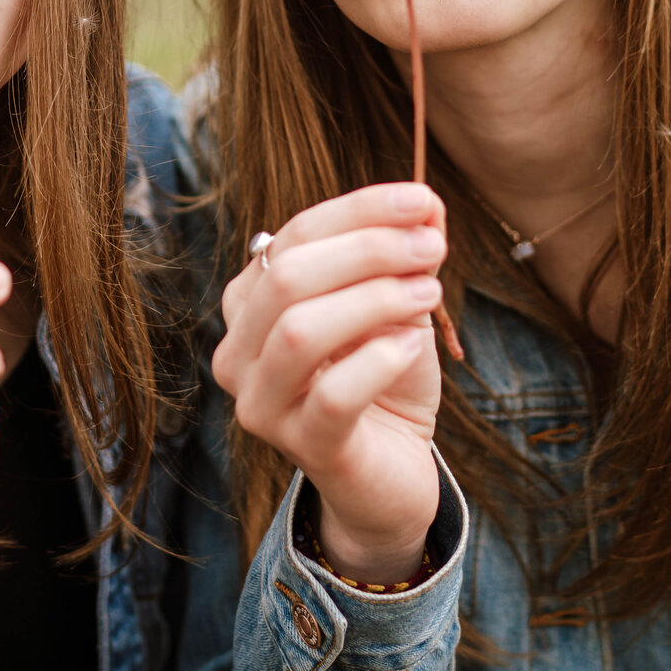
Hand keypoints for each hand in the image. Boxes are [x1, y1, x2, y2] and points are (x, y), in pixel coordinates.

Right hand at [212, 183, 445, 582]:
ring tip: (430, 294)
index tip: (423, 200)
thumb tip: (426, 202)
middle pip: (290, 276)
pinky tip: (414, 346)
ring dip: (375, 299)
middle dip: (369, 250)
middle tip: (433, 247)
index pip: (295, 236)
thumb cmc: (383, 378)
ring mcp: (261, 404)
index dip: (360, 211)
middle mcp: (237, 352)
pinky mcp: (302, 448)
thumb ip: (403, 255)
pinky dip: (379, 361)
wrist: (392, 470)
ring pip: (300, 331)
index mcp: (250, 303)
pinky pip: (333, 395)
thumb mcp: (395, 305)